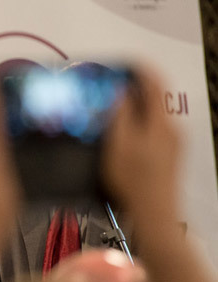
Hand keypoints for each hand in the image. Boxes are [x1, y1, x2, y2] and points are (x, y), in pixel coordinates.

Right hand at [102, 68, 181, 221]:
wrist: (154, 213)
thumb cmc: (134, 182)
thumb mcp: (118, 145)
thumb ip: (119, 116)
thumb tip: (120, 93)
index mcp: (160, 122)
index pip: (154, 82)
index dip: (139, 68)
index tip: (125, 63)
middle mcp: (171, 129)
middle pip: (154, 97)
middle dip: (134, 89)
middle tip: (113, 86)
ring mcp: (173, 143)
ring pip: (153, 114)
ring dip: (134, 108)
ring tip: (113, 110)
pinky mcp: (169, 155)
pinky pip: (154, 129)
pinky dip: (138, 124)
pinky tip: (123, 135)